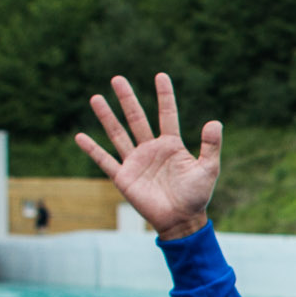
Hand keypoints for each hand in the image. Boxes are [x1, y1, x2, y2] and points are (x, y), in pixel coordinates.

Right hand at [75, 73, 219, 238]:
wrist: (181, 220)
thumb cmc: (196, 196)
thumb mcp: (208, 169)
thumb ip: (211, 146)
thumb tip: (215, 121)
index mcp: (171, 145)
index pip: (167, 115)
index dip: (165, 96)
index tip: (161, 75)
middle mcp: (151, 149)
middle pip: (137, 118)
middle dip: (128, 99)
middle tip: (118, 79)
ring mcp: (136, 161)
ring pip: (119, 134)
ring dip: (107, 117)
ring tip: (96, 97)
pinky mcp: (124, 177)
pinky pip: (105, 160)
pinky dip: (93, 150)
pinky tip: (80, 137)